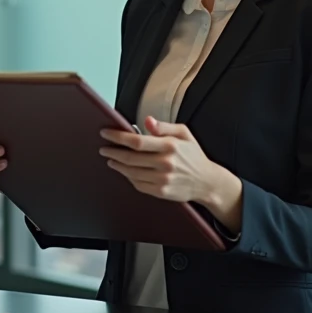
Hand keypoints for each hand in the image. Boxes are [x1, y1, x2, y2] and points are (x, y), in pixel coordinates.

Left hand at [99, 117, 242, 231]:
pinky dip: (128, 177)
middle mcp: (166, 163)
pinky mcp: (161, 192)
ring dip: (117, 165)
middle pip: (130, 158)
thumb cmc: (193, 156)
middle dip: (113, 152)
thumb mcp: (184, 134)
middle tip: (104, 148)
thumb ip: (164, 126)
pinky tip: (125, 171)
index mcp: (170, 146)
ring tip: (111, 159)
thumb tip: (147, 121)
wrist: (207, 181)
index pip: (137, 141)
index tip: (106, 133)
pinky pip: (138, 184)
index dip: (117, 137)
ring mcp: (163, 179)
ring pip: (131, 172)